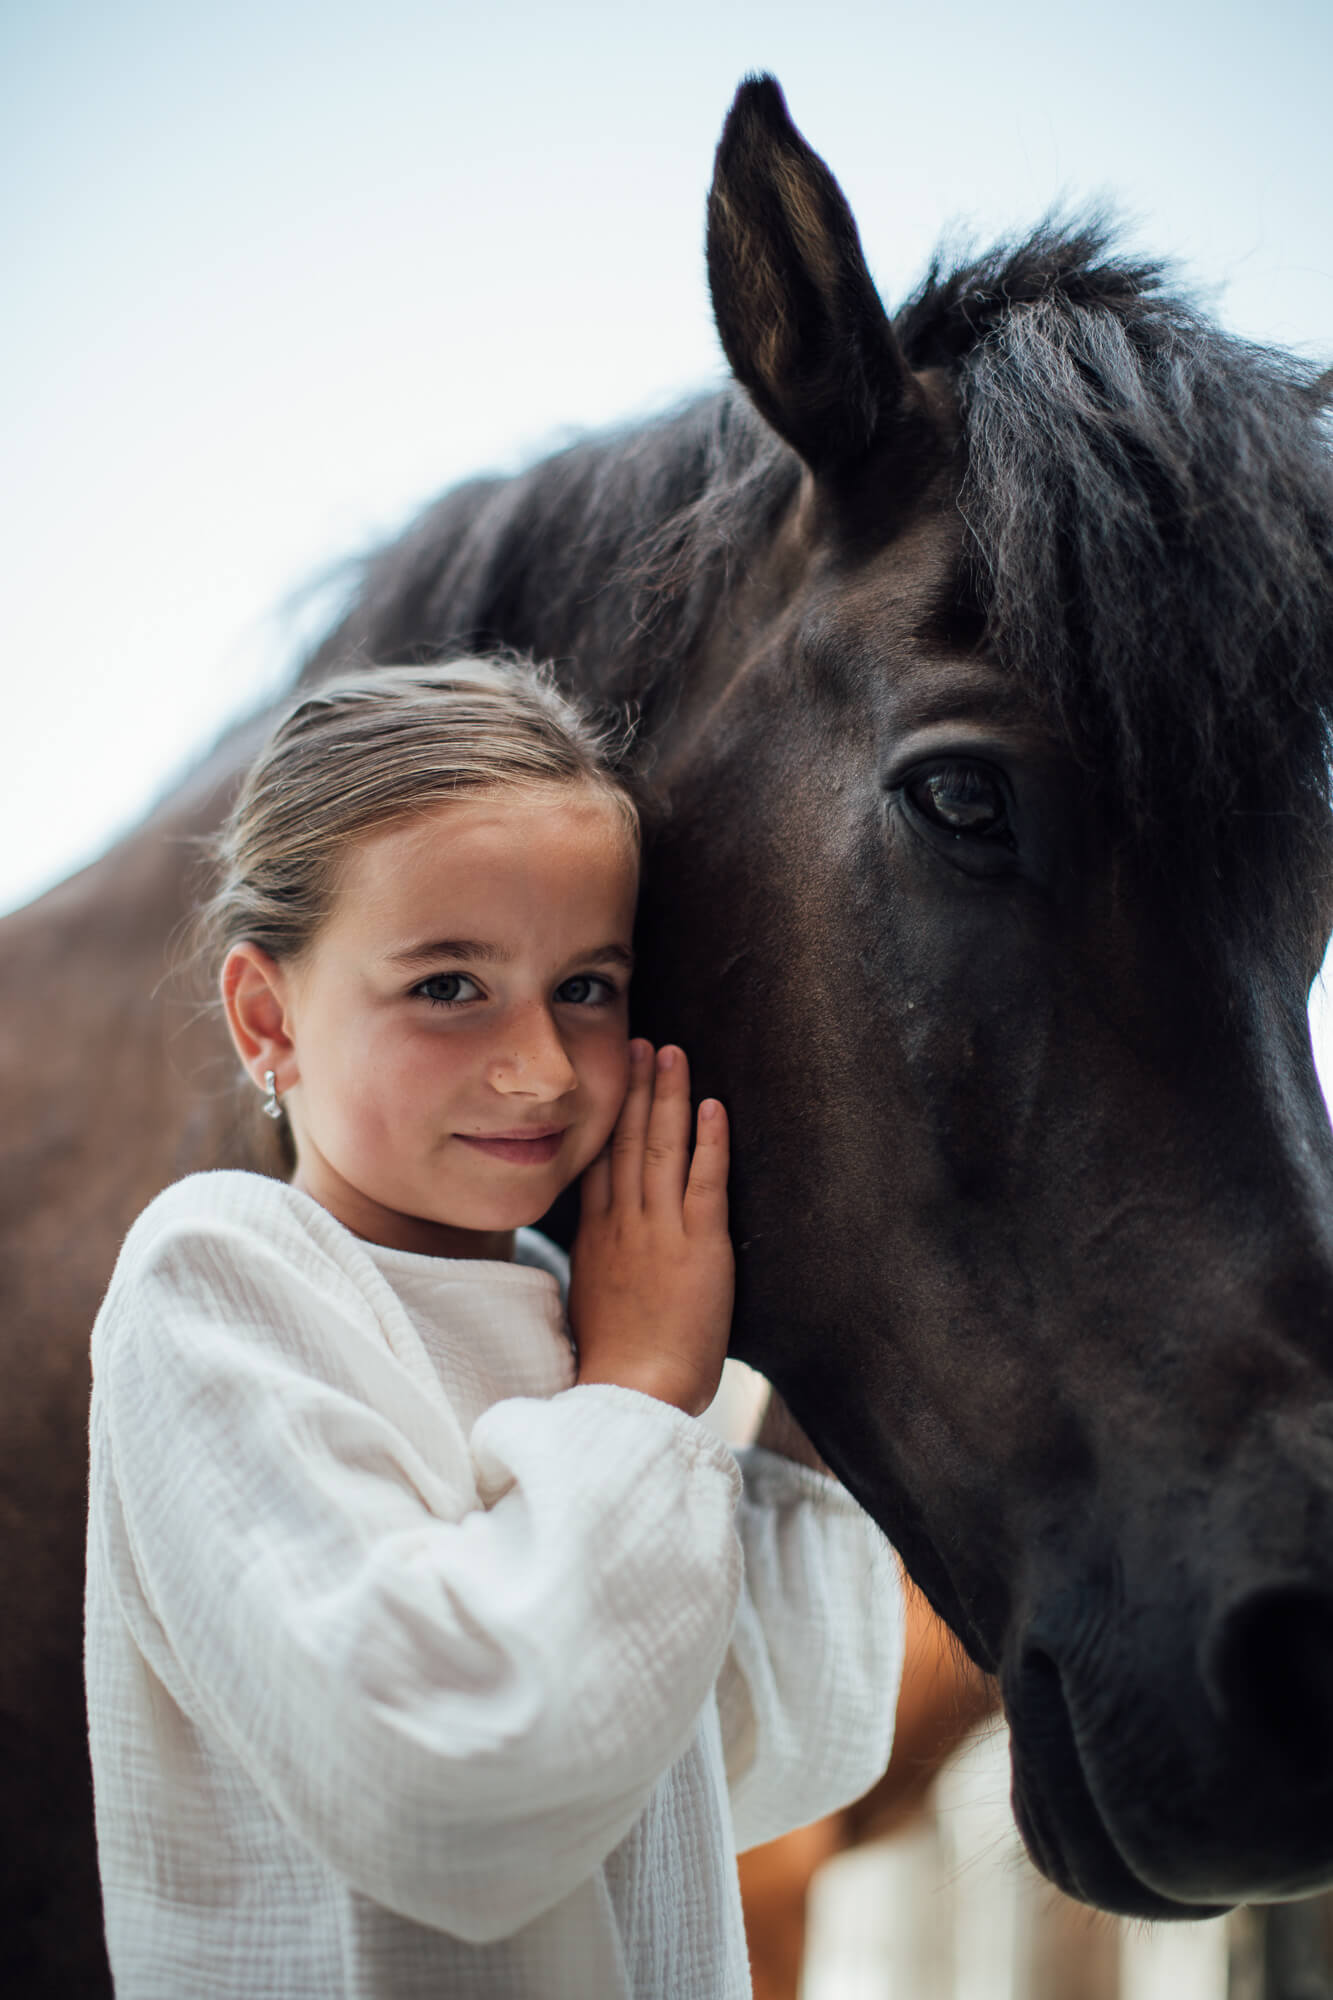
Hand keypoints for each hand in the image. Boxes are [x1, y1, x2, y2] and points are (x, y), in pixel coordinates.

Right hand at [569, 1041, 733, 1416]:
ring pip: (661, 1148)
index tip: (607, 1081)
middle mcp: (622, 1224)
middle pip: (626, 1141)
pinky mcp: (699, 1246)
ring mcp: (659, 1231)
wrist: (632, 1393)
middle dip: (633, 1088)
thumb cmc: (618, 1366)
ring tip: (671, 1054)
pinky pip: (705, 1181)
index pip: (598, 1162)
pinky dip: (709, 1141)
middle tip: (638, 1043)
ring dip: (667, 1097)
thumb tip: (601, 1254)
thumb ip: (598, 1267)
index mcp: (595, 1239)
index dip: (605, 1117)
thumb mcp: (590, 1304)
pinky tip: (712, 1106)